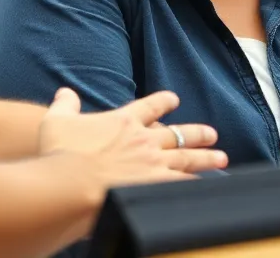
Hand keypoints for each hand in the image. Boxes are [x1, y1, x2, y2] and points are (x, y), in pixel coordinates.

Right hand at [39, 89, 226, 182]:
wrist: (71, 183)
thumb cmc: (61, 152)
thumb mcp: (57, 120)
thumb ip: (64, 105)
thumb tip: (65, 93)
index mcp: (124, 121)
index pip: (150, 106)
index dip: (163, 101)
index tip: (174, 99)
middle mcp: (144, 140)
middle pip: (177, 133)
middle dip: (196, 133)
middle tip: (212, 134)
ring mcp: (153, 164)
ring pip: (187, 158)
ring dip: (206, 158)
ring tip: (221, 158)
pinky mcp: (156, 186)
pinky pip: (183, 185)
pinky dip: (196, 185)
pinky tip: (206, 187)